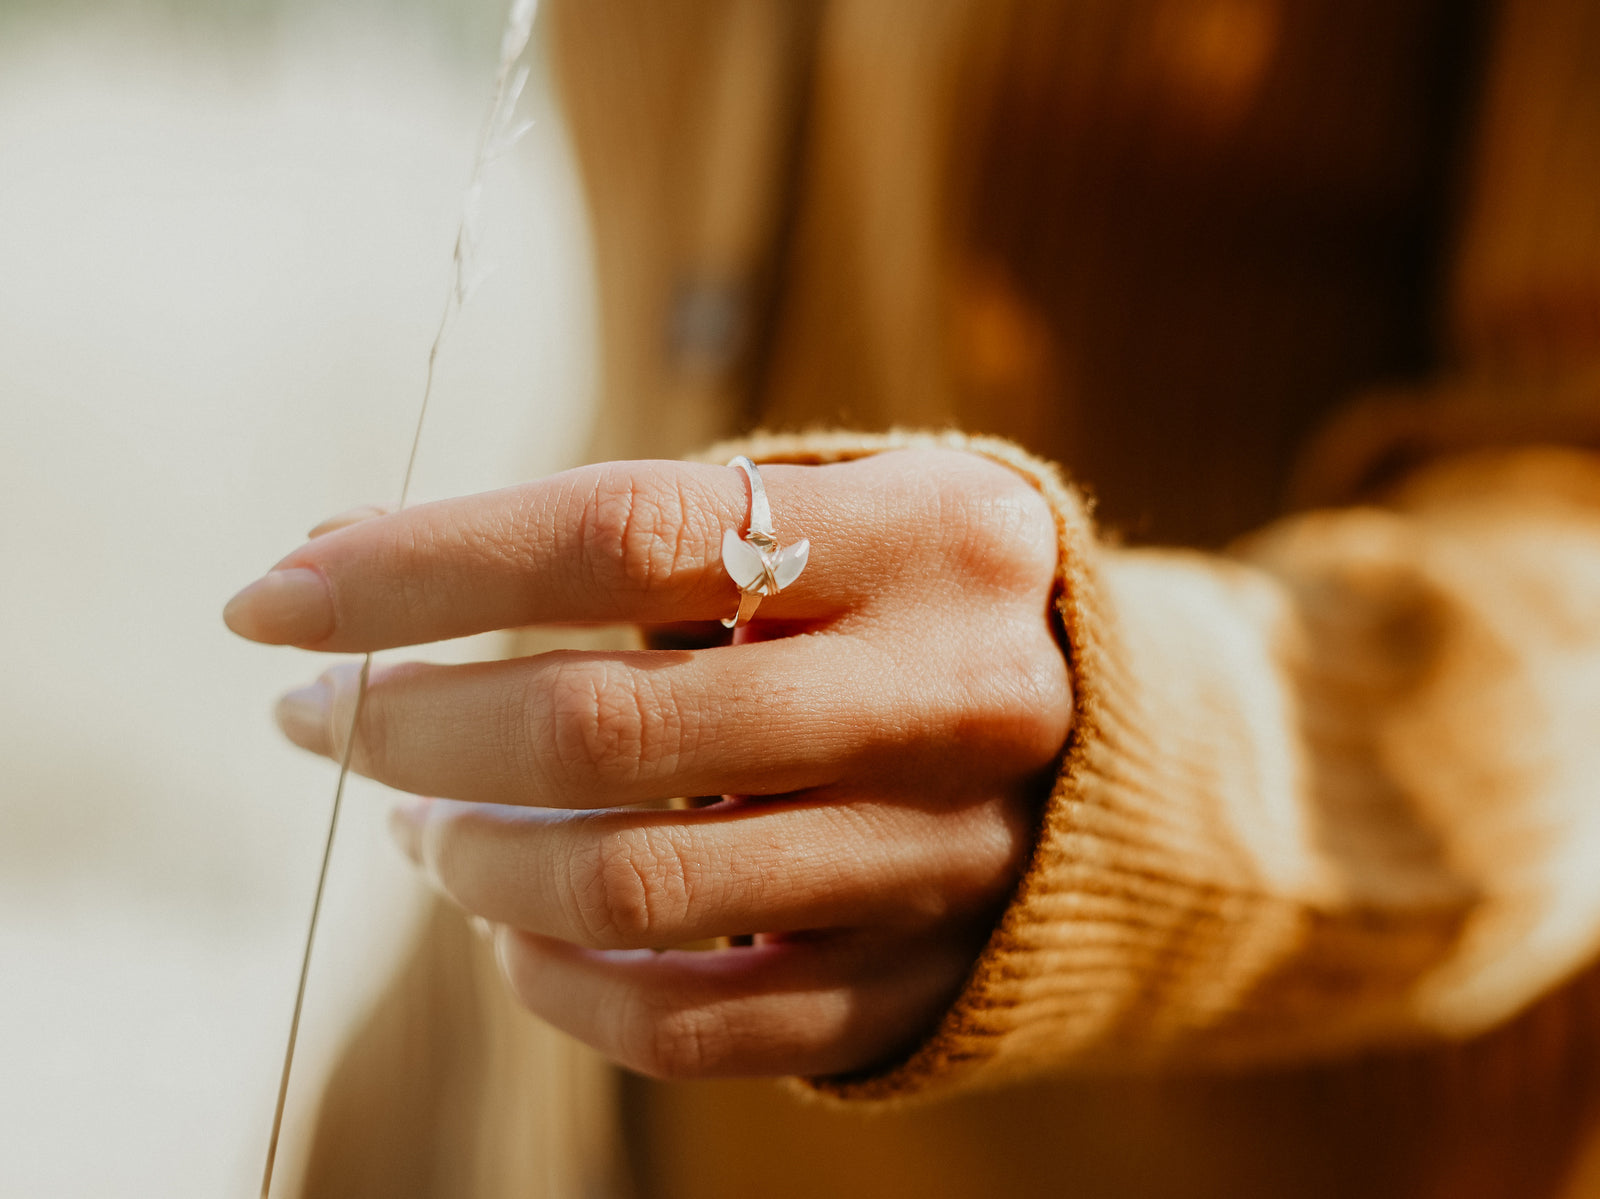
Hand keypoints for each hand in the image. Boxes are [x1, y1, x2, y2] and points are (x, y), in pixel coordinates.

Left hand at [224, 448, 1070, 1079]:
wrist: (1139, 752)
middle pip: (609, 730)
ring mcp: (944, 857)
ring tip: (415, 825)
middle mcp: (947, 695)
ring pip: (638, 891)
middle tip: (323, 719)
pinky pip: (701, 1023)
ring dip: (472, 863)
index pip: (623, 532)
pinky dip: (563, 988)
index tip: (274, 598)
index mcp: (926, 535)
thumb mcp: (832, 514)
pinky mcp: (923, 981)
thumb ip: (624, 530)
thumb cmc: (928, 605)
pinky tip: (515, 938)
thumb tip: (345, 556)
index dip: (423, 566)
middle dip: (409, 726)